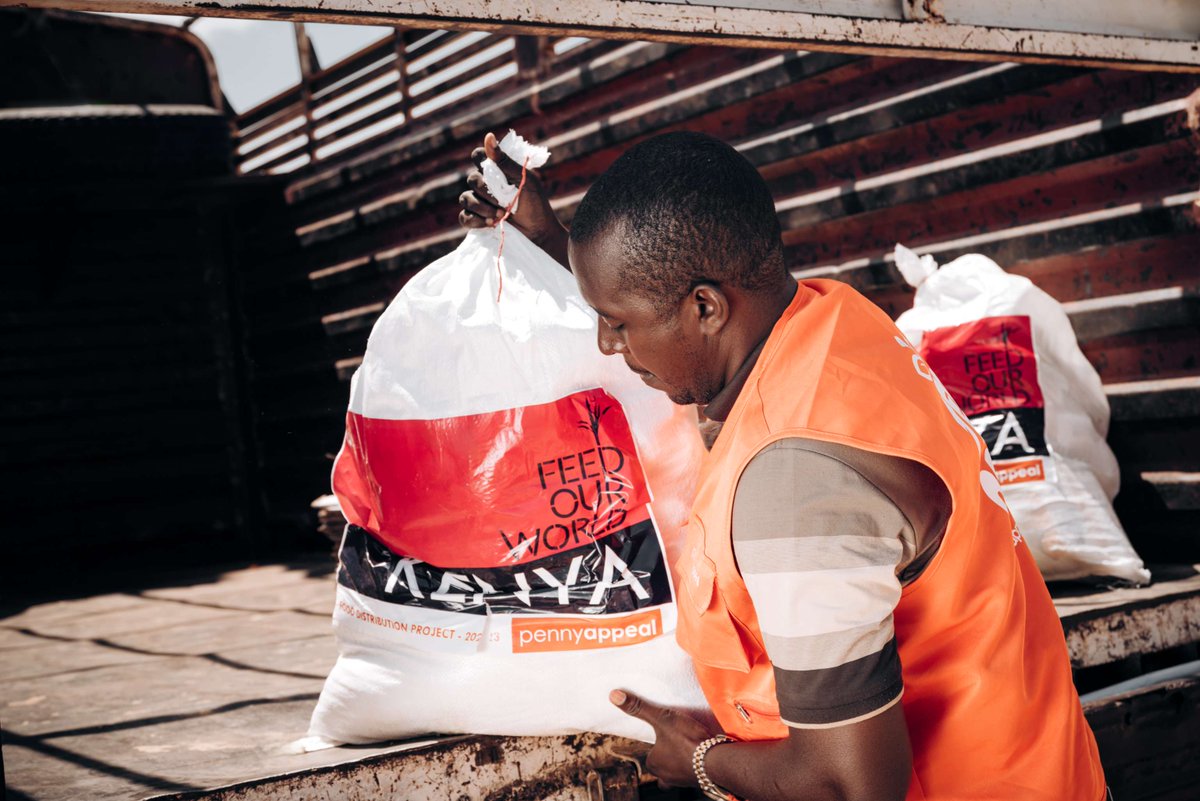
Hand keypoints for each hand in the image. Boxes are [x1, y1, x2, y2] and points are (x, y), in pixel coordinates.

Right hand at [458, 132, 569, 265]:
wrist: (538, 231)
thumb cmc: (535, 203)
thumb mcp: (524, 179)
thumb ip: (506, 161)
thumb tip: (489, 135)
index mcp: (496, 170)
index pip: (478, 156)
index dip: (481, 159)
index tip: (493, 171)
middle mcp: (484, 184)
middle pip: (472, 179)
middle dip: (488, 192)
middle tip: (504, 202)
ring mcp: (478, 202)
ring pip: (465, 198)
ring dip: (482, 208)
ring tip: (501, 216)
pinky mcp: (476, 220)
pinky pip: (464, 217)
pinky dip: (475, 221)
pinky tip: (491, 224)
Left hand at [610, 689, 717, 788]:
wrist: (717, 760)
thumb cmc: (688, 741)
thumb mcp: (661, 718)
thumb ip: (639, 708)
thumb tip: (614, 696)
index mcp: (655, 764)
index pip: (651, 757)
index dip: (656, 747)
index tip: (664, 736)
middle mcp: (669, 776)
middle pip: (664, 770)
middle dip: (668, 760)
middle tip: (676, 745)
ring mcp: (686, 780)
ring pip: (680, 773)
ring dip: (684, 762)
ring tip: (691, 749)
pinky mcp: (703, 780)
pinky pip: (697, 774)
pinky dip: (699, 765)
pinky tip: (706, 754)